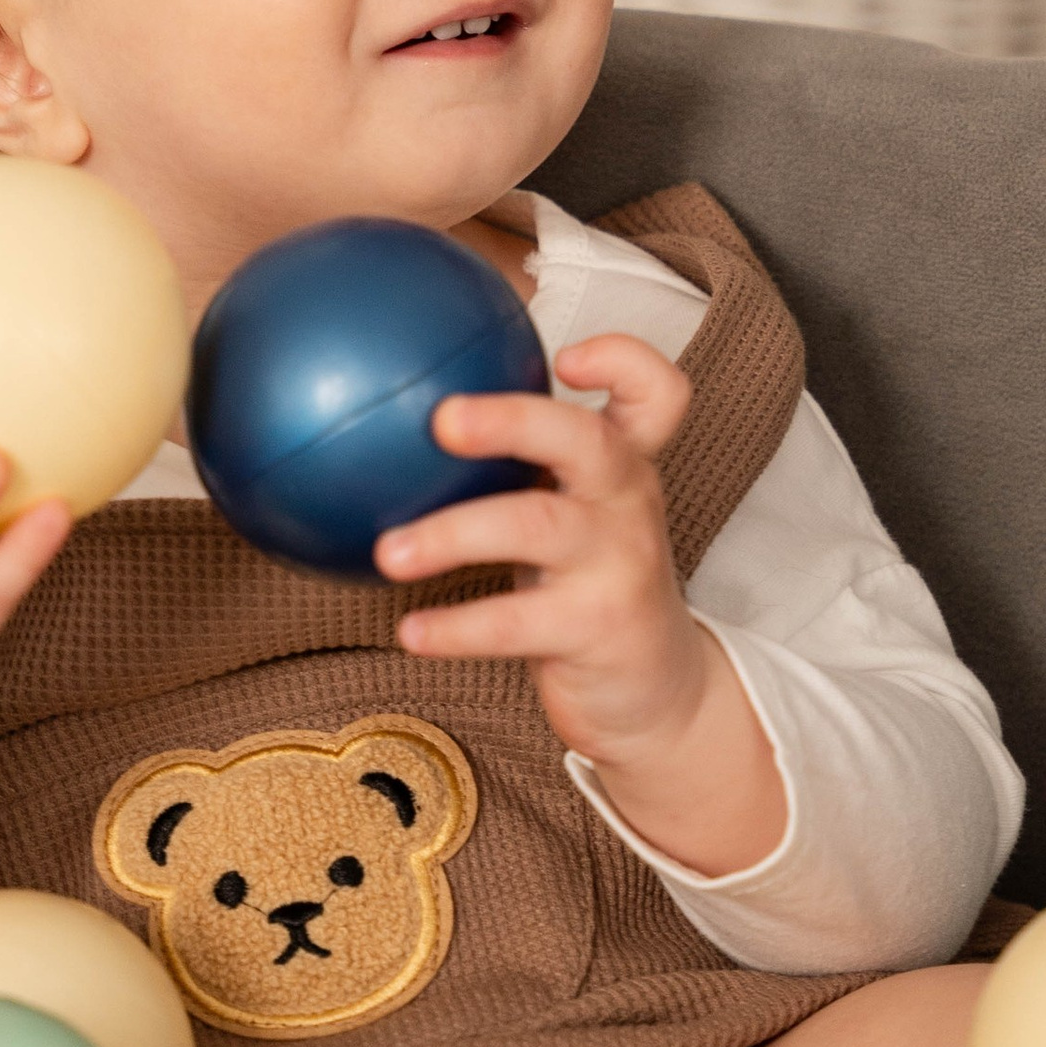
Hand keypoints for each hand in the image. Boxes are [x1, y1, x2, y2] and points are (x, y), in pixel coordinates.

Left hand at [374, 335, 785, 877]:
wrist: (656, 690)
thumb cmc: (590, 584)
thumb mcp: (571, 513)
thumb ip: (514, 464)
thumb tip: (387, 411)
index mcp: (624, 464)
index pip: (658, 394)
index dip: (625, 360)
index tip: (565, 356)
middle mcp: (630, 502)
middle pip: (588, 440)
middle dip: (514, 421)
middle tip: (441, 420)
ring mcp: (619, 564)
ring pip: (537, 527)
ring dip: (454, 534)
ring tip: (389, 552)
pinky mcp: (599, 628)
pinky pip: (517, 624)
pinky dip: (458, 628)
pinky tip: (411, 630)